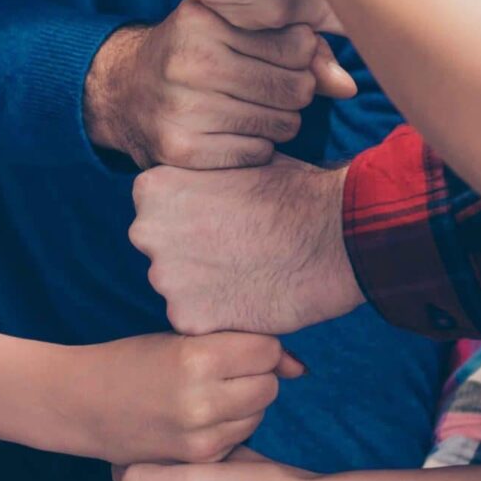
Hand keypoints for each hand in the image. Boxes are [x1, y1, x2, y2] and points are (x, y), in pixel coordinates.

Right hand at [66, 332, 305, 464]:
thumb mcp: (179, 339)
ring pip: (258, 413)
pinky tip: (202, 416)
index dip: (259, 346)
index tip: (240, 347)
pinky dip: (230, 426)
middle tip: (226, 370)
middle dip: (256, 374)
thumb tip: (300, 367)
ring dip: (246, 402)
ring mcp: (201, 435)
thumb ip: (237, 346)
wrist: (82, 404)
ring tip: (210, 392)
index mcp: (197, 357)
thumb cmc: (130, 361)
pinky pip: (239, 437)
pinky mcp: (198, 458)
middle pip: (268, 384)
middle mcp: (203, 399)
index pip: (267, 350)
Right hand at [83, 0, 330, 170]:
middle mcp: (190, 61)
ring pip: (281, 125)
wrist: (123, 91)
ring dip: (280, 123)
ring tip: (254, 111)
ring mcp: (182, 107)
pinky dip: (257, 147)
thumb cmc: (193, 54)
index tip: (285, 60)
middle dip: (296, 94)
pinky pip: (256, 154)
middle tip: (273, 92)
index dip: (301, 58)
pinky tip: (236, 133)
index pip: (296, 46)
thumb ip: (297, 50)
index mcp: (204, 20)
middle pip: (294, 89)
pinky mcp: (180, 149)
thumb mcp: (233, 32)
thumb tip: (349, 87)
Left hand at [130, 155, 361, 335]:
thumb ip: (201, 177)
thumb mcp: (236, 162)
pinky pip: (199, 319)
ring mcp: (165, 278)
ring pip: (179, 286)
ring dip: (206, 284)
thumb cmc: (293, 192)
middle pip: (163, 249)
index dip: (193, 217)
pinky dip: (222, 314)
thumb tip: (196, 182)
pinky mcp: (188, 318)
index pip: (159, 210)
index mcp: (153, 189)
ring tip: (250, 271)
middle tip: (238, 248)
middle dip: (193, 252)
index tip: (223, 220)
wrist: (334, 235)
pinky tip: (253, 297)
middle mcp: (146, 232)